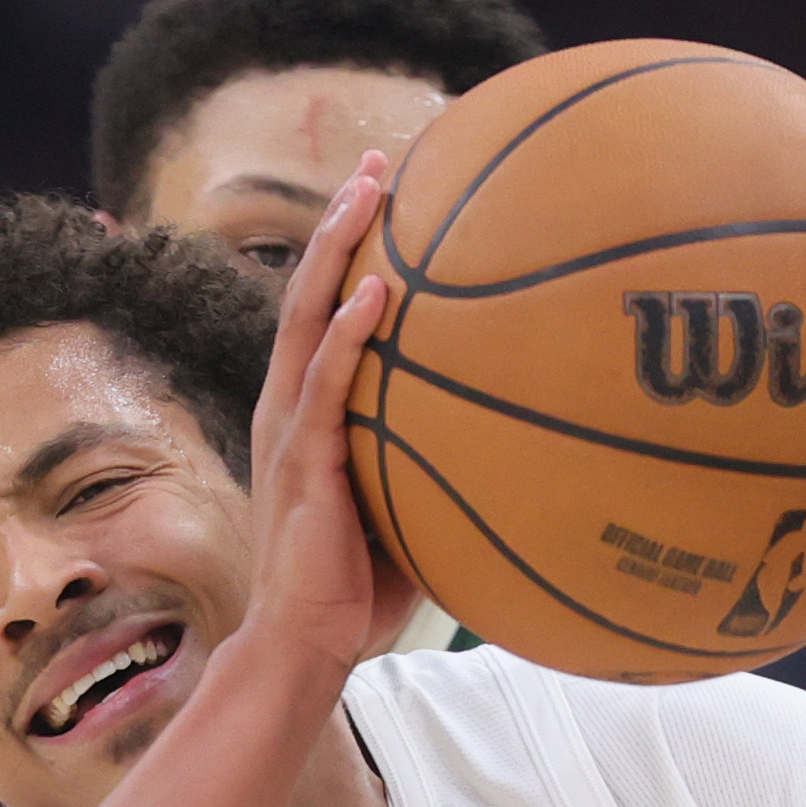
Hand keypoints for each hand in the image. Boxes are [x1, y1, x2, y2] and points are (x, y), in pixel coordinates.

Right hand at [241, 152, 416, 670]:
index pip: (324, 317)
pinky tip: (379, 290)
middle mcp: (290, 409)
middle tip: (374, 162)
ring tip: (367, 189)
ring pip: (308, 317)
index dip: (347, 253)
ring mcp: (291, 431)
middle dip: (339, 222)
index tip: (383, 198)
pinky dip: (350, 333)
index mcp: (308, 416)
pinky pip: (327, 385)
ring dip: (336, 248)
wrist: (307, 644)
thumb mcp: (407, 511)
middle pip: (309, 292)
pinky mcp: (304, 462)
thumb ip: (438, 466)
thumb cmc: (359, 591)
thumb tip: (516, 444)